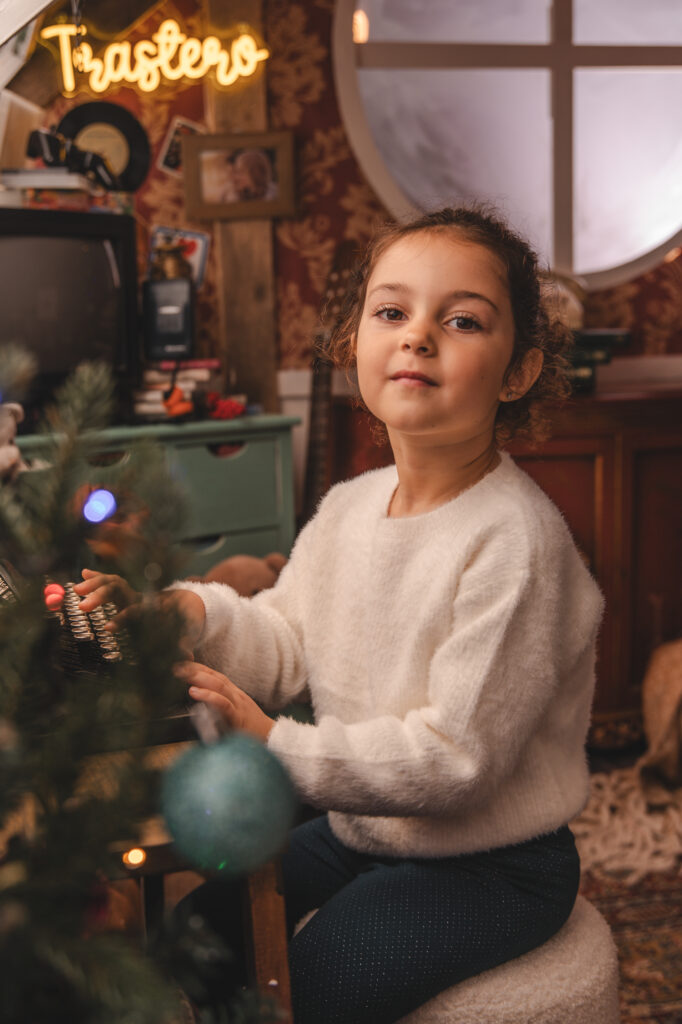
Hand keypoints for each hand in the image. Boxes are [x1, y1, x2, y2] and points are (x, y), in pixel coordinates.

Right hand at [74, 570, 206, 657]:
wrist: (187, 603)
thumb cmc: (182, 623)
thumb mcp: (184, 634)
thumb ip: (183, 645)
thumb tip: (188, 657)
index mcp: (152, 609)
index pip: (136, 612)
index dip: (123, 619)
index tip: (107, 627)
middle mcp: (140, 597)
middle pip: (119, 590)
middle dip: (101, 596)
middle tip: (82, 606)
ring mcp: (133, 591)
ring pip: (113, 582)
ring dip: (94, 584)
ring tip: (76, 590)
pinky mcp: (126, 590)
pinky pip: (110, 580)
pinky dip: (97, 577)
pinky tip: (83, 573)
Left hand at [176, 661, 274, 743]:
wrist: (271, 738)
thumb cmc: (250, 729)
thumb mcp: (235, 713)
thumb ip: (219, 708)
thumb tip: (198, 707)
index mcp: (234, 693)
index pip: (216, 675)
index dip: (200, 668)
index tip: (183, 662)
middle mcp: (236, 695)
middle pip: (215, 677)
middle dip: (196, 670)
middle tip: (177, 666)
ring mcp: (238, 704)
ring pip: (219, 686)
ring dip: (200, 678)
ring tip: (184, 674)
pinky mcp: (238, 717)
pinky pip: (223, 704)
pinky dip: (209, 696)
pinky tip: (195, 692)